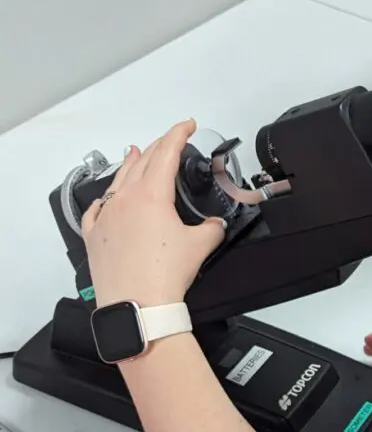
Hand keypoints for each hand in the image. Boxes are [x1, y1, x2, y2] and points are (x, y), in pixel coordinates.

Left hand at [82, 120, 225, 308]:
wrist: (137, 306)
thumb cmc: (164, 276)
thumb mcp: (200, 246)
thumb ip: (212, 229)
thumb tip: (216, 225)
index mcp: (151, 195)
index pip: (166, 153)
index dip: (179, 134)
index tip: (188, 125)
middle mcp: (124, 200)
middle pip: (142, 162)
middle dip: (159, 146)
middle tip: (170, 140)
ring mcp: (106, 217)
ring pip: (118, 181)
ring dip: (130, 164)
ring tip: (135, 153)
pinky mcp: (95, 236)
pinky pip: (98, 209)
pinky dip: (106, 199)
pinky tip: (107, 199)